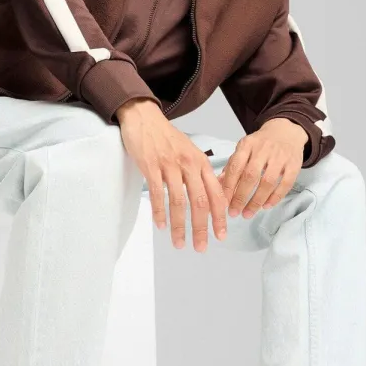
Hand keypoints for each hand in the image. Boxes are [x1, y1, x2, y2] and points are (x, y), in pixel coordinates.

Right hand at [116, 98, 227, 250]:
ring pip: (178, 201)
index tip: (221, 235)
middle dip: (201, 227)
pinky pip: (157, 193)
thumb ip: (199, 173)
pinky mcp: (151, 166)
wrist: (144, 118)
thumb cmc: (167, 137)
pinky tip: (161, 225)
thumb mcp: (190, 151)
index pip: (216, 193)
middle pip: (199, 201)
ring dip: (179, 225)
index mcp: (201, 162)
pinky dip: (159, 212)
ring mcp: (170, 165)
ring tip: (179, 243)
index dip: (220, 216)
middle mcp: (189, 164)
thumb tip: (210, 197)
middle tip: (201, 247)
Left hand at [220, 118, 307, 218]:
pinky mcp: (294, 164)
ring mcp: (280, 156)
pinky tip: (266, 206)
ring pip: (268, 182)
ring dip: (256, 201)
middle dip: (241, 197)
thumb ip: (232, 165)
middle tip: (234, 212)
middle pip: (250, 176)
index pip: (235, 166)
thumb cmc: (260, 144)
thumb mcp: (244, 148)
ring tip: (248, 213)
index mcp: (247, 144)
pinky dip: (275, 197)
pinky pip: (285, 184)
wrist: (286, 130)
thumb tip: (219, 184)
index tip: (223, 202)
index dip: (228, 186)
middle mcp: (263, 149)